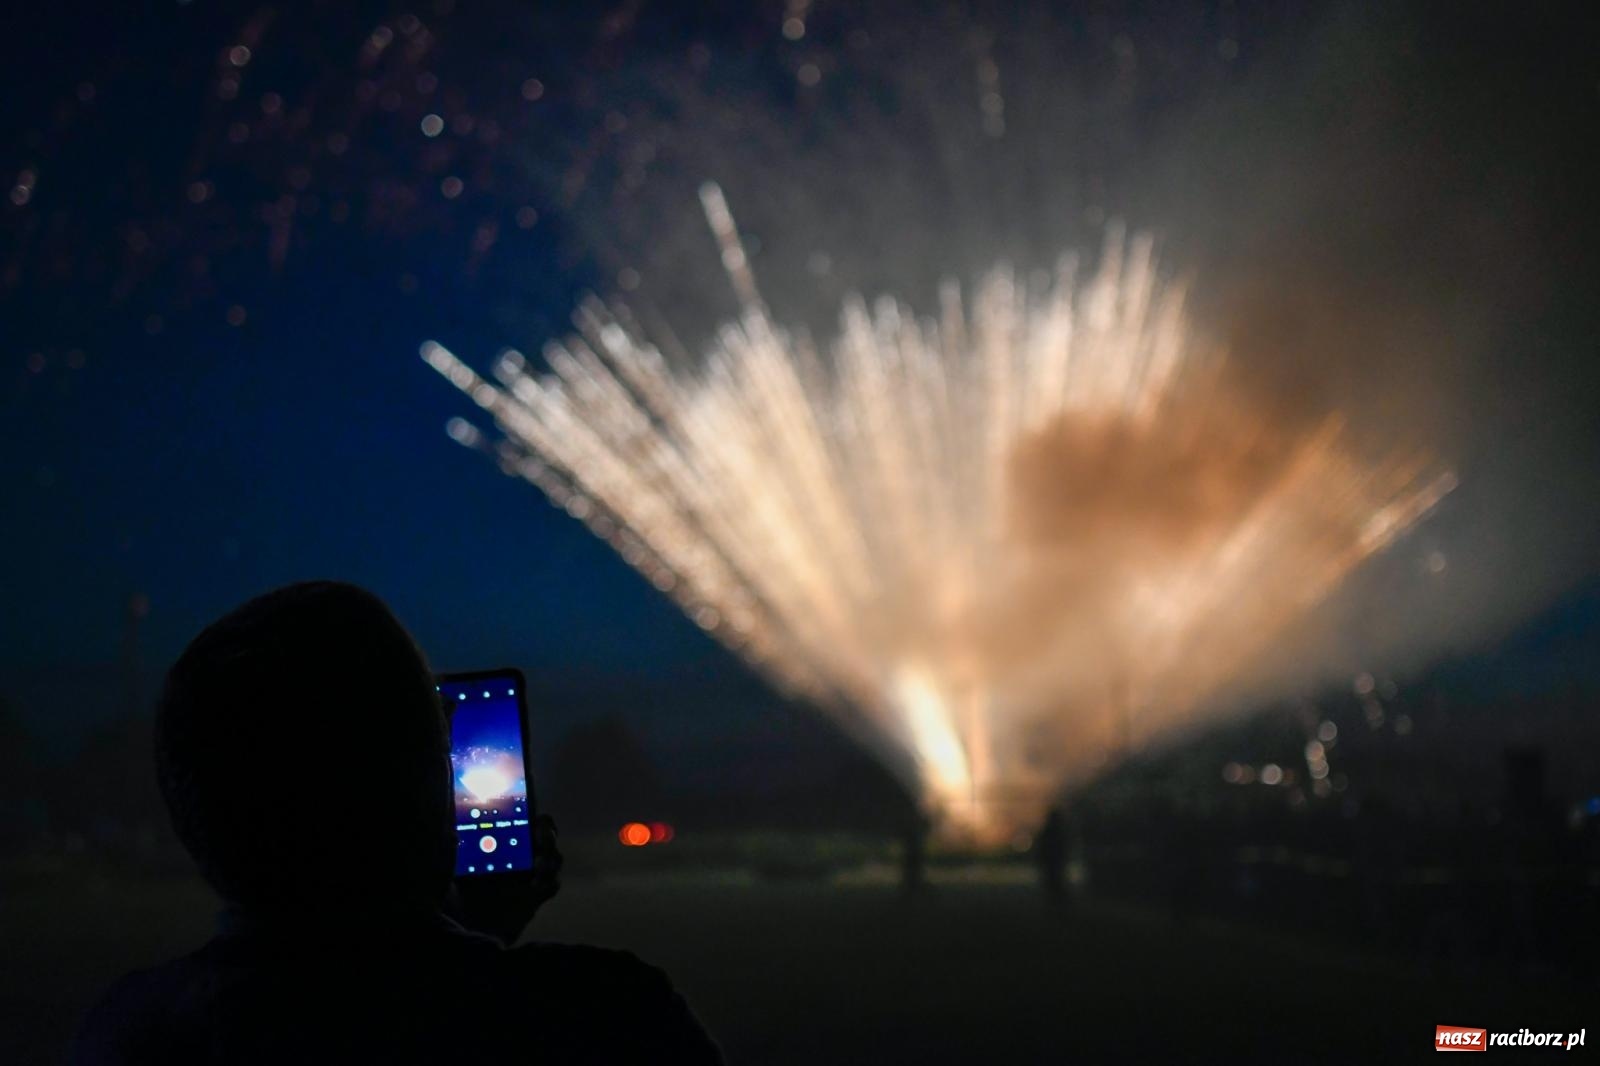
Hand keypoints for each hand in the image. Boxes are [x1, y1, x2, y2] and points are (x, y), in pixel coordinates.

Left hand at [447, 814, 561, 944]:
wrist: (456, 946)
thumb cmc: (446, 911)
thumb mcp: (441, 878)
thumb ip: (445, 854)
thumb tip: (449, 828)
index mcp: (492, 854)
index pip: (514, 827)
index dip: (525, 812)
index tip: (528, 801)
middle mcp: (512, 865)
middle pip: (539, 839)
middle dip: (545, 829)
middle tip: (540, 824)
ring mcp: (523, 883)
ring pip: (551, 859)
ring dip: (551, 850)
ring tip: (543, 848)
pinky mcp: (530, 902)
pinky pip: (550, 886)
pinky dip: (550, 879)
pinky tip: (540, 877)